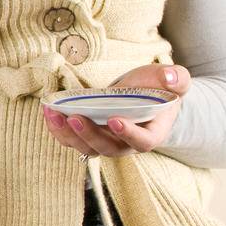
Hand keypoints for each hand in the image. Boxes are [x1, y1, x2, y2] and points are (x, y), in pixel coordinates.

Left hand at [42, 64, 191, 158]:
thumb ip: (176, 79)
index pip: (143, 141)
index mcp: (152, 133)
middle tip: (75, 118)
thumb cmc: (159, 88)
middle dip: (90, 135)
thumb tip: (169, 77)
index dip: (129, 134)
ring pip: (86, 148)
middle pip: (108, 148)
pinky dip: (58, 129)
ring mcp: (106, 142)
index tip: (114, 120)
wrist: (144, 95)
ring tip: (54, 115)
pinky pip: (72, 140)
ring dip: (68, 134)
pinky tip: (48, 113)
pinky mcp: (89, 136)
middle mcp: (127, 144)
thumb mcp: (174, 80)